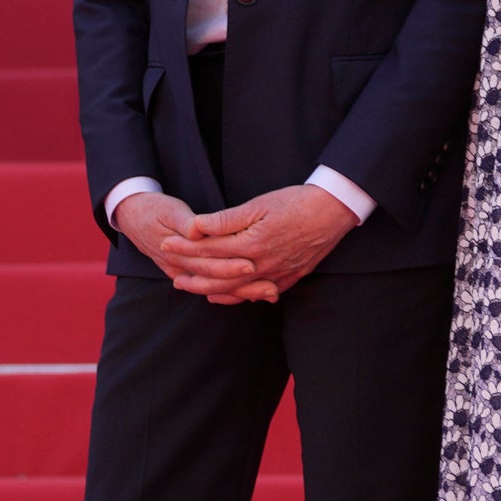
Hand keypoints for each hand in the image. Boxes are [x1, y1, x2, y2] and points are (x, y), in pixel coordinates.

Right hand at [113, 190, 257, 294]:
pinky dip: (231, 293)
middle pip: (216, 280)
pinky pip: (210, 287)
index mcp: (178, 252)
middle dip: (244, 285)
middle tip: (271, 286)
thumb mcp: (169, 210)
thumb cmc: (154, 210)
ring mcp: (182, 273)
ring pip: (215, 288)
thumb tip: (196, 231)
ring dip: (243, 292)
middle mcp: (181, 267)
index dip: (229, 265)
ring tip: (271, 293)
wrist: (132, 217)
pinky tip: (252, 294)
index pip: (207, 263)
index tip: (252, 264)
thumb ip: (185, 222)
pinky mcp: (186, 272)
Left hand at [161, 184, 358, 305]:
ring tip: (190, 287)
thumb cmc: (297, 202)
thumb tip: (197, 226)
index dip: (185, 248)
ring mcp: (276, 274)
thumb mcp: (259, 204)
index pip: (209, 249)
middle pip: (218, 275)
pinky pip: (259, 294)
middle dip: (191, 273)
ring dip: (210, 289)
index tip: (166, 244)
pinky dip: (238, 297)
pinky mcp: (290, 276)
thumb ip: (227, 219)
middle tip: (170, 272)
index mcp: (251, 244)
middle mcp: (262, 264)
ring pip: (236, 289)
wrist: (334, 211)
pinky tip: (226, 297)